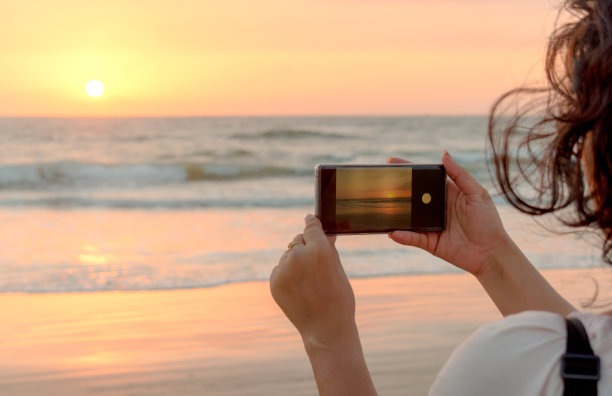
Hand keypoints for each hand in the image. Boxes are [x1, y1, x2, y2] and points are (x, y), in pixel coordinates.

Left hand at [270, 214, 356, 348]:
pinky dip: (287, 275)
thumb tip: (324, 233)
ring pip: (288, 255)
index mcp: (319, 250)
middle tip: (315, 265)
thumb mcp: (338, 270)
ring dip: (296, 262)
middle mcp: (299, 256)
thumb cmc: (339, 299)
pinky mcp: (274, 281)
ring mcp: (284, 269)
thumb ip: (328, 248)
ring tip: (308, 282)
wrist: (325, 329)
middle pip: (298, 240)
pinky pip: (280, 269)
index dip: (312, 224)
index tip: (310, 219)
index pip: (311, 227)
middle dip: (306, 247)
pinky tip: (299, 289)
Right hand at [388, 151, 508, 275]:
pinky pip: (413, 238)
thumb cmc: (488, 222)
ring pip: (409, 218)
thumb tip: (444, 154)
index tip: (392, 163)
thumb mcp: (477, 194)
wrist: (491, 253)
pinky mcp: (429, 242)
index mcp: (447, 193)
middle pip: (412, 196)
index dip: (409, 170)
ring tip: (381, 207)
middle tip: (381, 182)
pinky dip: (403, 236)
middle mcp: (436, 208)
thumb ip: (460, 175)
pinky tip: (393, 232)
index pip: (424, 178)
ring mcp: (431, 225)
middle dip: (396, 189)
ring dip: (396, 213)